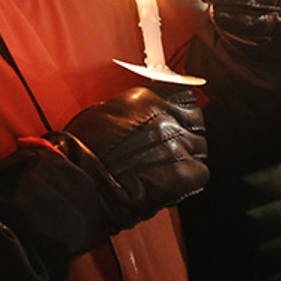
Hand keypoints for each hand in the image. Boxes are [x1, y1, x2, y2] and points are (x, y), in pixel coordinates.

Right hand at [42, 86, 208, 232]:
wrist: (79, 180)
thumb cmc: (81, 152)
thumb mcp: (105, 114)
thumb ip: (135, 111)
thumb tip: (150, 115)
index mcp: (146, 99)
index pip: (185, 97)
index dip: (182, 112)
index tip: (179, 120)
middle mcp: (165, 118)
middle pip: (196, 122)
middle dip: (186, 135)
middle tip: (169, 149)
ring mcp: (177, 144)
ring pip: (200, 148)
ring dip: (187, 158)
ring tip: (163, 169)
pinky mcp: (184, 171)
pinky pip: (200, 173)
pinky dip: (189, 180)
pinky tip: (168, 184)